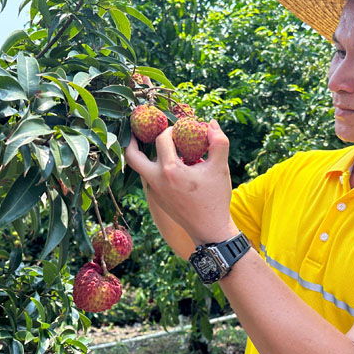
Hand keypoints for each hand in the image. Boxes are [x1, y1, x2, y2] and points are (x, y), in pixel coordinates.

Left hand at [125, 118, 238, 245]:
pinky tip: (168, 163)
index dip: (170, 129)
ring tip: (152, 145)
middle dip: (133, 141)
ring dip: (144, 155)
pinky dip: (154, 167)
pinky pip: (149, 178)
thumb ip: (219, 142)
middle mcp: (156, 180)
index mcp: (170, 170)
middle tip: (138, 131)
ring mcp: (154, 191)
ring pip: (139, 168)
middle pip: (133, 156)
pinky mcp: (157, 199)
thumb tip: (210, 123)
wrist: (209, 230)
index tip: (179, 129)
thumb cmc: (215, 198)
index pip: (161, 139)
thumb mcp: (220, 167)